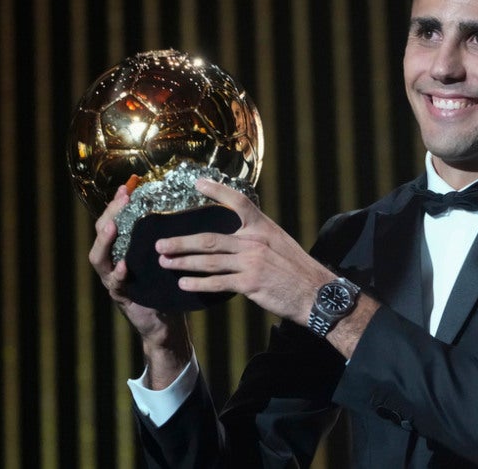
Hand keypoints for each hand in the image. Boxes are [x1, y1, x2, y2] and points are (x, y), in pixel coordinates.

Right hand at [89, 184, 190, 385]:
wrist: (166, 323)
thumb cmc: (166, 286)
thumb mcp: (164, 257)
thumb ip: (164, 237)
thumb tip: (182, 205)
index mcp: (123, 249)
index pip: (114, 219)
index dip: (118, 202)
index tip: (128, 185)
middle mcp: (113, 261)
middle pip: (102, 233)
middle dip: (110, 215)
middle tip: (121, 199)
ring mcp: (113, 279)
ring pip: (98, 258)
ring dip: (105, 242)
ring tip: (112, 228)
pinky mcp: (121, 297)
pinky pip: (114, 284)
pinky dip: (118, 274)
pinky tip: (125, 265)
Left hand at [154, 178, 333, 325]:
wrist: (316, 294)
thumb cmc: (299, 270)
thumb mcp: (282, 244)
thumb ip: (259, 239)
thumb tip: (237, 238)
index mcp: (264, 228)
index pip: (239, 202)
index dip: (217, 190)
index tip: (197, 182)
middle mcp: (255, 242)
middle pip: (209, 239)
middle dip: (181, 242)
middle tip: (160, 243)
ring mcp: (251, 263)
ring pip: (208, 261)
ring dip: (183, 262)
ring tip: (165, 262)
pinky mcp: (250, 284)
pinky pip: (217, 283)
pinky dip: (198, 283)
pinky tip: (184, 283)